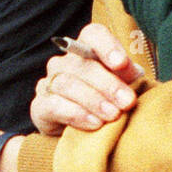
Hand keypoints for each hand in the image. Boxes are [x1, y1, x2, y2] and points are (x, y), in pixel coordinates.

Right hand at [31, 22, 142, 136]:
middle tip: (127, 101)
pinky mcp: (39, 106)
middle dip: (108, 84)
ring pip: (68, 84)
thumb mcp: (124, 87)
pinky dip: (76, 114)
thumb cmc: (108, 104)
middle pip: (83, 64)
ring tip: (113, 115)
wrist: (84, 135)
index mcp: (87, 51)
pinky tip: (95, 123)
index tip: (121, 63)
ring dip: (94, 100)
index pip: (93, 35)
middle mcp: (65, 62)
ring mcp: (49, 83)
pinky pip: (54, 105)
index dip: (107, 46)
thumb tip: (132, 72)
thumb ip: (128, 76)